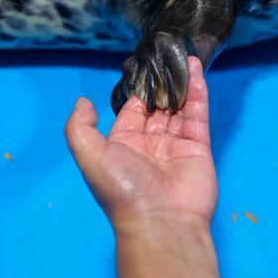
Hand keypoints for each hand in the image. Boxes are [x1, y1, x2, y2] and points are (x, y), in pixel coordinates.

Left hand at [66, 56, 223, 277]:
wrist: (161, 221)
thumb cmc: (122, 190)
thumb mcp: (89, 156)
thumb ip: (79, 127)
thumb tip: (82, 101)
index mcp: (123, 146)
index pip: (131, 110)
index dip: (136, 90)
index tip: (143, 65)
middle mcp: (149, 145)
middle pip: (156, 107)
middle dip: (161, 84)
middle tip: (166, 56)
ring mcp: (175, 146)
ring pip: (179, 108)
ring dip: (181, 83)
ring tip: (183, 56)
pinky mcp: (198, 148)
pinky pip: (197, 116)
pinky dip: (197, 93)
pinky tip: (195, 72)